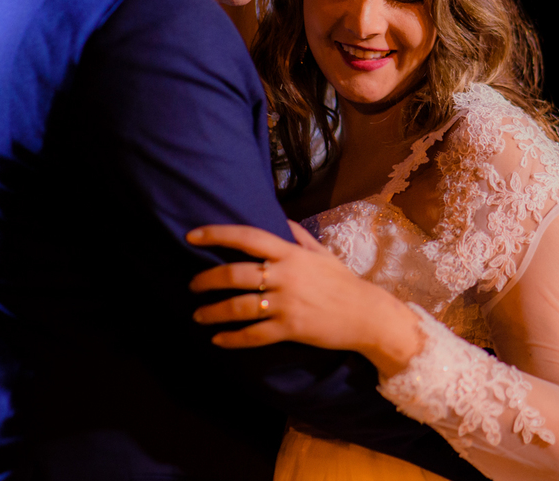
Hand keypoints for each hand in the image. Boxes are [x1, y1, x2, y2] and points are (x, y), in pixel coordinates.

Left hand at [186, 222, 423, 375]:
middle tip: (192, 285)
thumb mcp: (322, 254)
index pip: (247, 237)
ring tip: (198, 315)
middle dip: (206, 279)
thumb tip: (281, 219)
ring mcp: (286, 303)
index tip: (192, 236)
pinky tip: (219, 340)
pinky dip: (232, 339)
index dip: (217, 234)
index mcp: (290, 253)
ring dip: (212, 312)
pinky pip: (253, 335)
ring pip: (238, 306)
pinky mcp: (290, 329)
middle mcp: (285, 275)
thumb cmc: (343, 282)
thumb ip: (299, 236)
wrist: (366, 314)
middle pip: (234, 273)